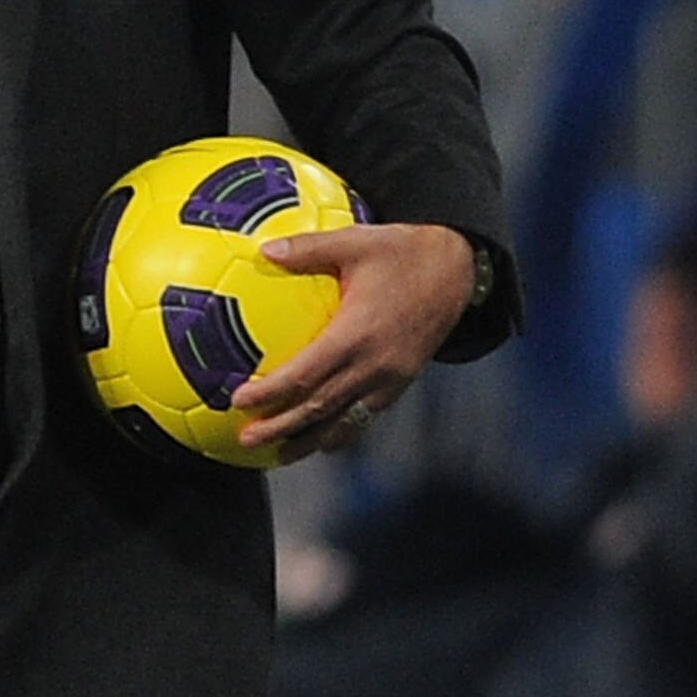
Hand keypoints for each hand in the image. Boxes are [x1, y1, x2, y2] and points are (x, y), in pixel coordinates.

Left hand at [231, 223, 475, 457]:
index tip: (237, 400)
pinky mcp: (401, 383)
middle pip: (318, 408)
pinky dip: (340, 432)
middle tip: (245, 440)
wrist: (459, 271)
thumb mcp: (355, 242)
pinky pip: (365, 416)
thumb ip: (308, 249)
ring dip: (308, 441)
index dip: (269, 392)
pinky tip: (320, 440)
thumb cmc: (403, 252)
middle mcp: (373, 365)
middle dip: (280, 428)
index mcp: (356, 334)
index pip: (304, 375)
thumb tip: (263, 250)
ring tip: (278, 455)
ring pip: (343, 422)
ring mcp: (389, 379)